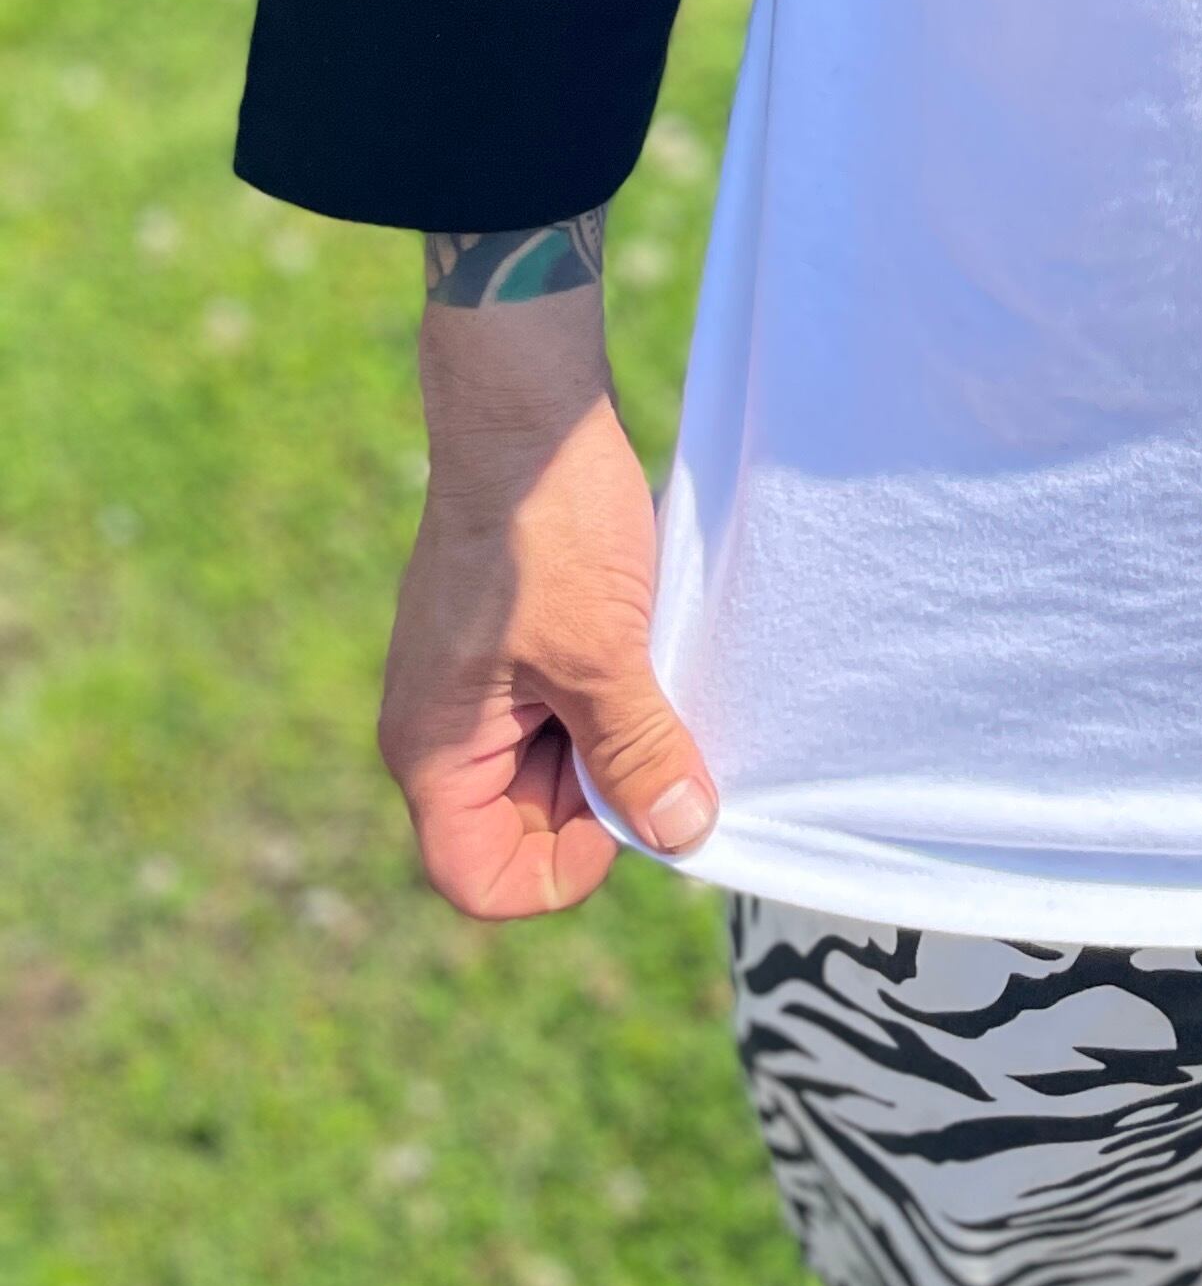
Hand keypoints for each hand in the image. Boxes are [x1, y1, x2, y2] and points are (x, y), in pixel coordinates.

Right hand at [379, 291, 716, 919]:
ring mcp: (469, 683)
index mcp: (434, 750)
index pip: (481, 879)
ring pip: (545, 764)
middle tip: (656, 719)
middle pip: (519, 825)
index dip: (563, 868)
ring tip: (648, 668)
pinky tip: (640, 641)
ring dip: (607, 736)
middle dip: (597, 794)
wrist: (527, 406)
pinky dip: (602, 692)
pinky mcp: (501, 641)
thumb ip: (636, 752)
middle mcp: (438, 729)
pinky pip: (553, 705)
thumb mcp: (604, 651)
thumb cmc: (549, 528)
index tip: (628, 799)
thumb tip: (682, 835)